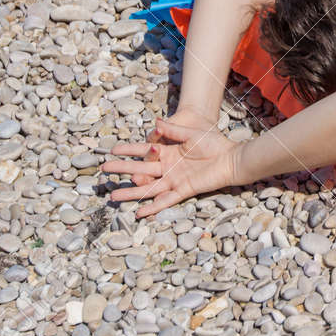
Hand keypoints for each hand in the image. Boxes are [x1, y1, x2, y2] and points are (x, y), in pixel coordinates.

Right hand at [102, 116, 239, 217]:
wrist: (230, 158)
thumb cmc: (214, 143)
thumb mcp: (191, 133)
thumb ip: (173, 130)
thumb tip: (155, 122)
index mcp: (168, 152)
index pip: (143, 151)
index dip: (129, 150)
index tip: (113, 150)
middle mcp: (168, 167)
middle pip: (141, 169)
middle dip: (123, 170)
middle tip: (105, 170)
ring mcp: (174, 179)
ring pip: (148, 188)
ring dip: (131, 193)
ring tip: (113, 196)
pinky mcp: (183, 190)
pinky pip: (165, 200)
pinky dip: (153, 207)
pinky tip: (139, 212)